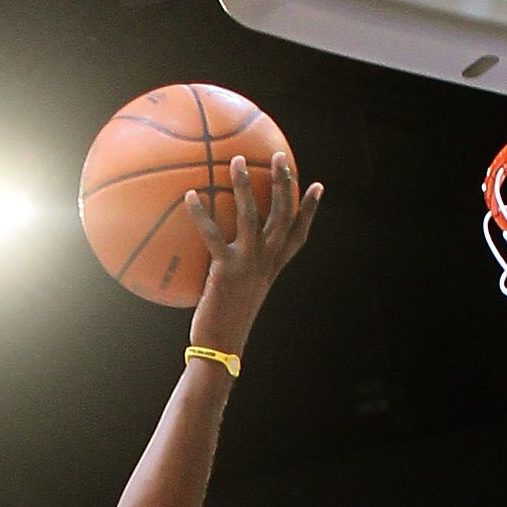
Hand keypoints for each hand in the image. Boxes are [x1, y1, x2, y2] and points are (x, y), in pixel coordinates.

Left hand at [186, 151, 322, 357]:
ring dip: (245, 185)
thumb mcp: (237, 297)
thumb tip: (219, 259)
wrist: (220, 349)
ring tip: (237, 159)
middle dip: (283, 184)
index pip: (297, 236)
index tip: (316, 186)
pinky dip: (200, 213)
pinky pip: (212, 234)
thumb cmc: (223, 326)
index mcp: (271, 270)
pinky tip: (190, 195)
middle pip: (282, 217)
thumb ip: (235, 274)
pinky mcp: (226, 270)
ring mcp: (248, 265)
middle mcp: (264, 264)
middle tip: (280, 157)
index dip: (308, 211)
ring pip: (252, 216)